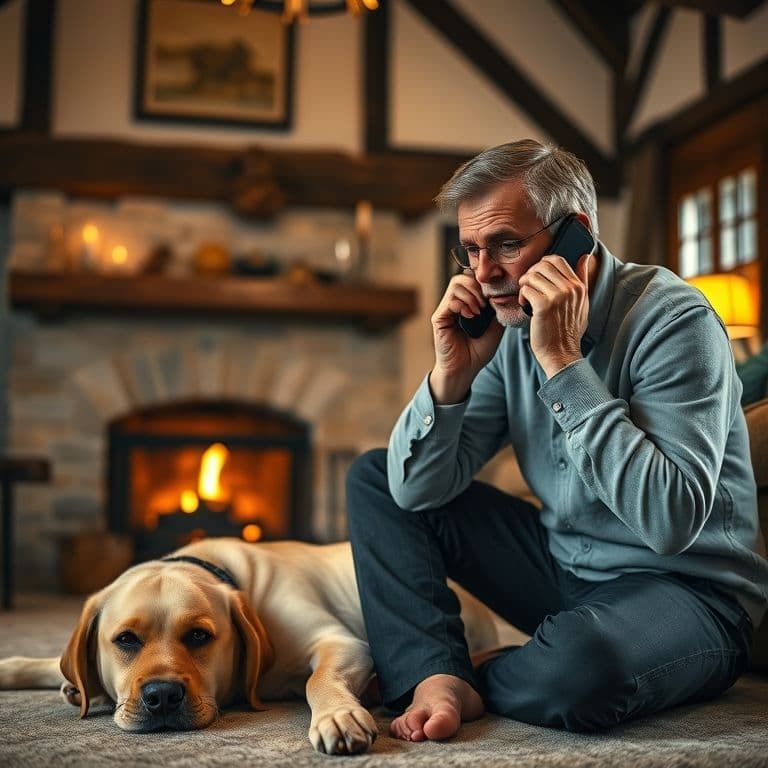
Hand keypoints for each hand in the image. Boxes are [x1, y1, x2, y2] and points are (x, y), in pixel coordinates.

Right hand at [429, 272, 503, 403]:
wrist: (464, 370)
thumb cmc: (478, 352)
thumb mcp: (495, 328)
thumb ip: (497, 310)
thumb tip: (502, 293)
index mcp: (465, 304)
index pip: (471, 281)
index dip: (483, 283)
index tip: (493, 296)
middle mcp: (453, 305)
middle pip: (462, 277)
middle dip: (477, 287)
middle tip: (486, 303)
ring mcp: (445, 310)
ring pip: (456, 284)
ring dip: (471, 295)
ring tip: (478, 311)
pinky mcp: (439, 318)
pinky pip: (450, 300)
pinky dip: (463, 304)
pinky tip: (470, 316)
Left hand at [518, 251, 591, 377]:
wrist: (562, 354)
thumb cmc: (568, 331)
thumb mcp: (582, 303)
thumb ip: (582, 279)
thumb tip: (585, 257)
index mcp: (578, 286)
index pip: (556, 259)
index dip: (541, 265)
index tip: (536, 279)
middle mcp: (570, 288)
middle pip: (542, 265)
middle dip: (530, 274)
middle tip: (528, 288)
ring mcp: (557, 296)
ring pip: (531, 276)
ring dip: (524, 287)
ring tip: (527, 300)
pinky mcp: (544, 305)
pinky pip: (526, 289)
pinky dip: (522, 297)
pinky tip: (526, 307)